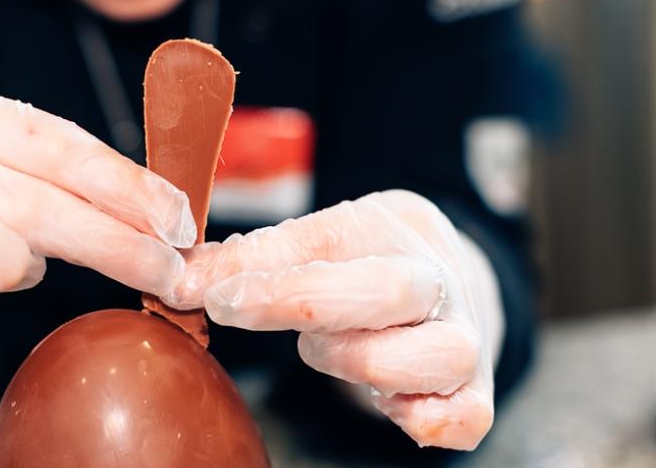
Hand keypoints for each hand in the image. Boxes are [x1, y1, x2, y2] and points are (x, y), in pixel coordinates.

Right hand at [0, 85, 194, 391]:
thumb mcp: (1, 173)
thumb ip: (66, 186)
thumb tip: (168, 221)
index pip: (57, 143)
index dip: (126, 184)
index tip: (180, 221)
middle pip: (28, 199)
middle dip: (114, 242)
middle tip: (169, 275)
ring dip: (13, 268)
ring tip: (24, 276)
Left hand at [163, 190, 503, 449]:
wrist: (448, 278)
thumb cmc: (373, 255)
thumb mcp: (318, 239)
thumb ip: (252, 259)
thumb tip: (178, 282)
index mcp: (401, 233)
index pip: (334, 248)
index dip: (269, 277)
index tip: (212, 294)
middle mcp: (443, 287)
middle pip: (384, 293)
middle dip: (298, 304)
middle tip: (233, 308)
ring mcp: (466, 345)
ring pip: (427, 360)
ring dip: (359, 362)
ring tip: (326, 347)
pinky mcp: (476, 398)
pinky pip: (461, 421)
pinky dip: (421, 419)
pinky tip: (387, 402)